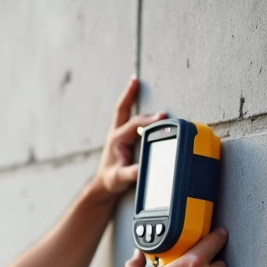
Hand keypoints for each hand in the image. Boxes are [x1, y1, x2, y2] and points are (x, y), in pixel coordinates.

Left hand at [93, 77, 165, 195]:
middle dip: (129, 94)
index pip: (135, 125)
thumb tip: (142, 168)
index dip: (149, 120)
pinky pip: (126, 117)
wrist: (103, 185)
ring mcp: (118, 134)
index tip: (163, 117)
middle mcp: (116, 134)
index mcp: (117, 140)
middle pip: (123, 109)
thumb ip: (131, 173)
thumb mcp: (120, 178)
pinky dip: (129, 104)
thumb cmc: (111, 181)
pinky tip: (133, 96)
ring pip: (123, 111)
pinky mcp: (121, 137)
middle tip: (136, 80)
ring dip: (129, 96)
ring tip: (134, 82)